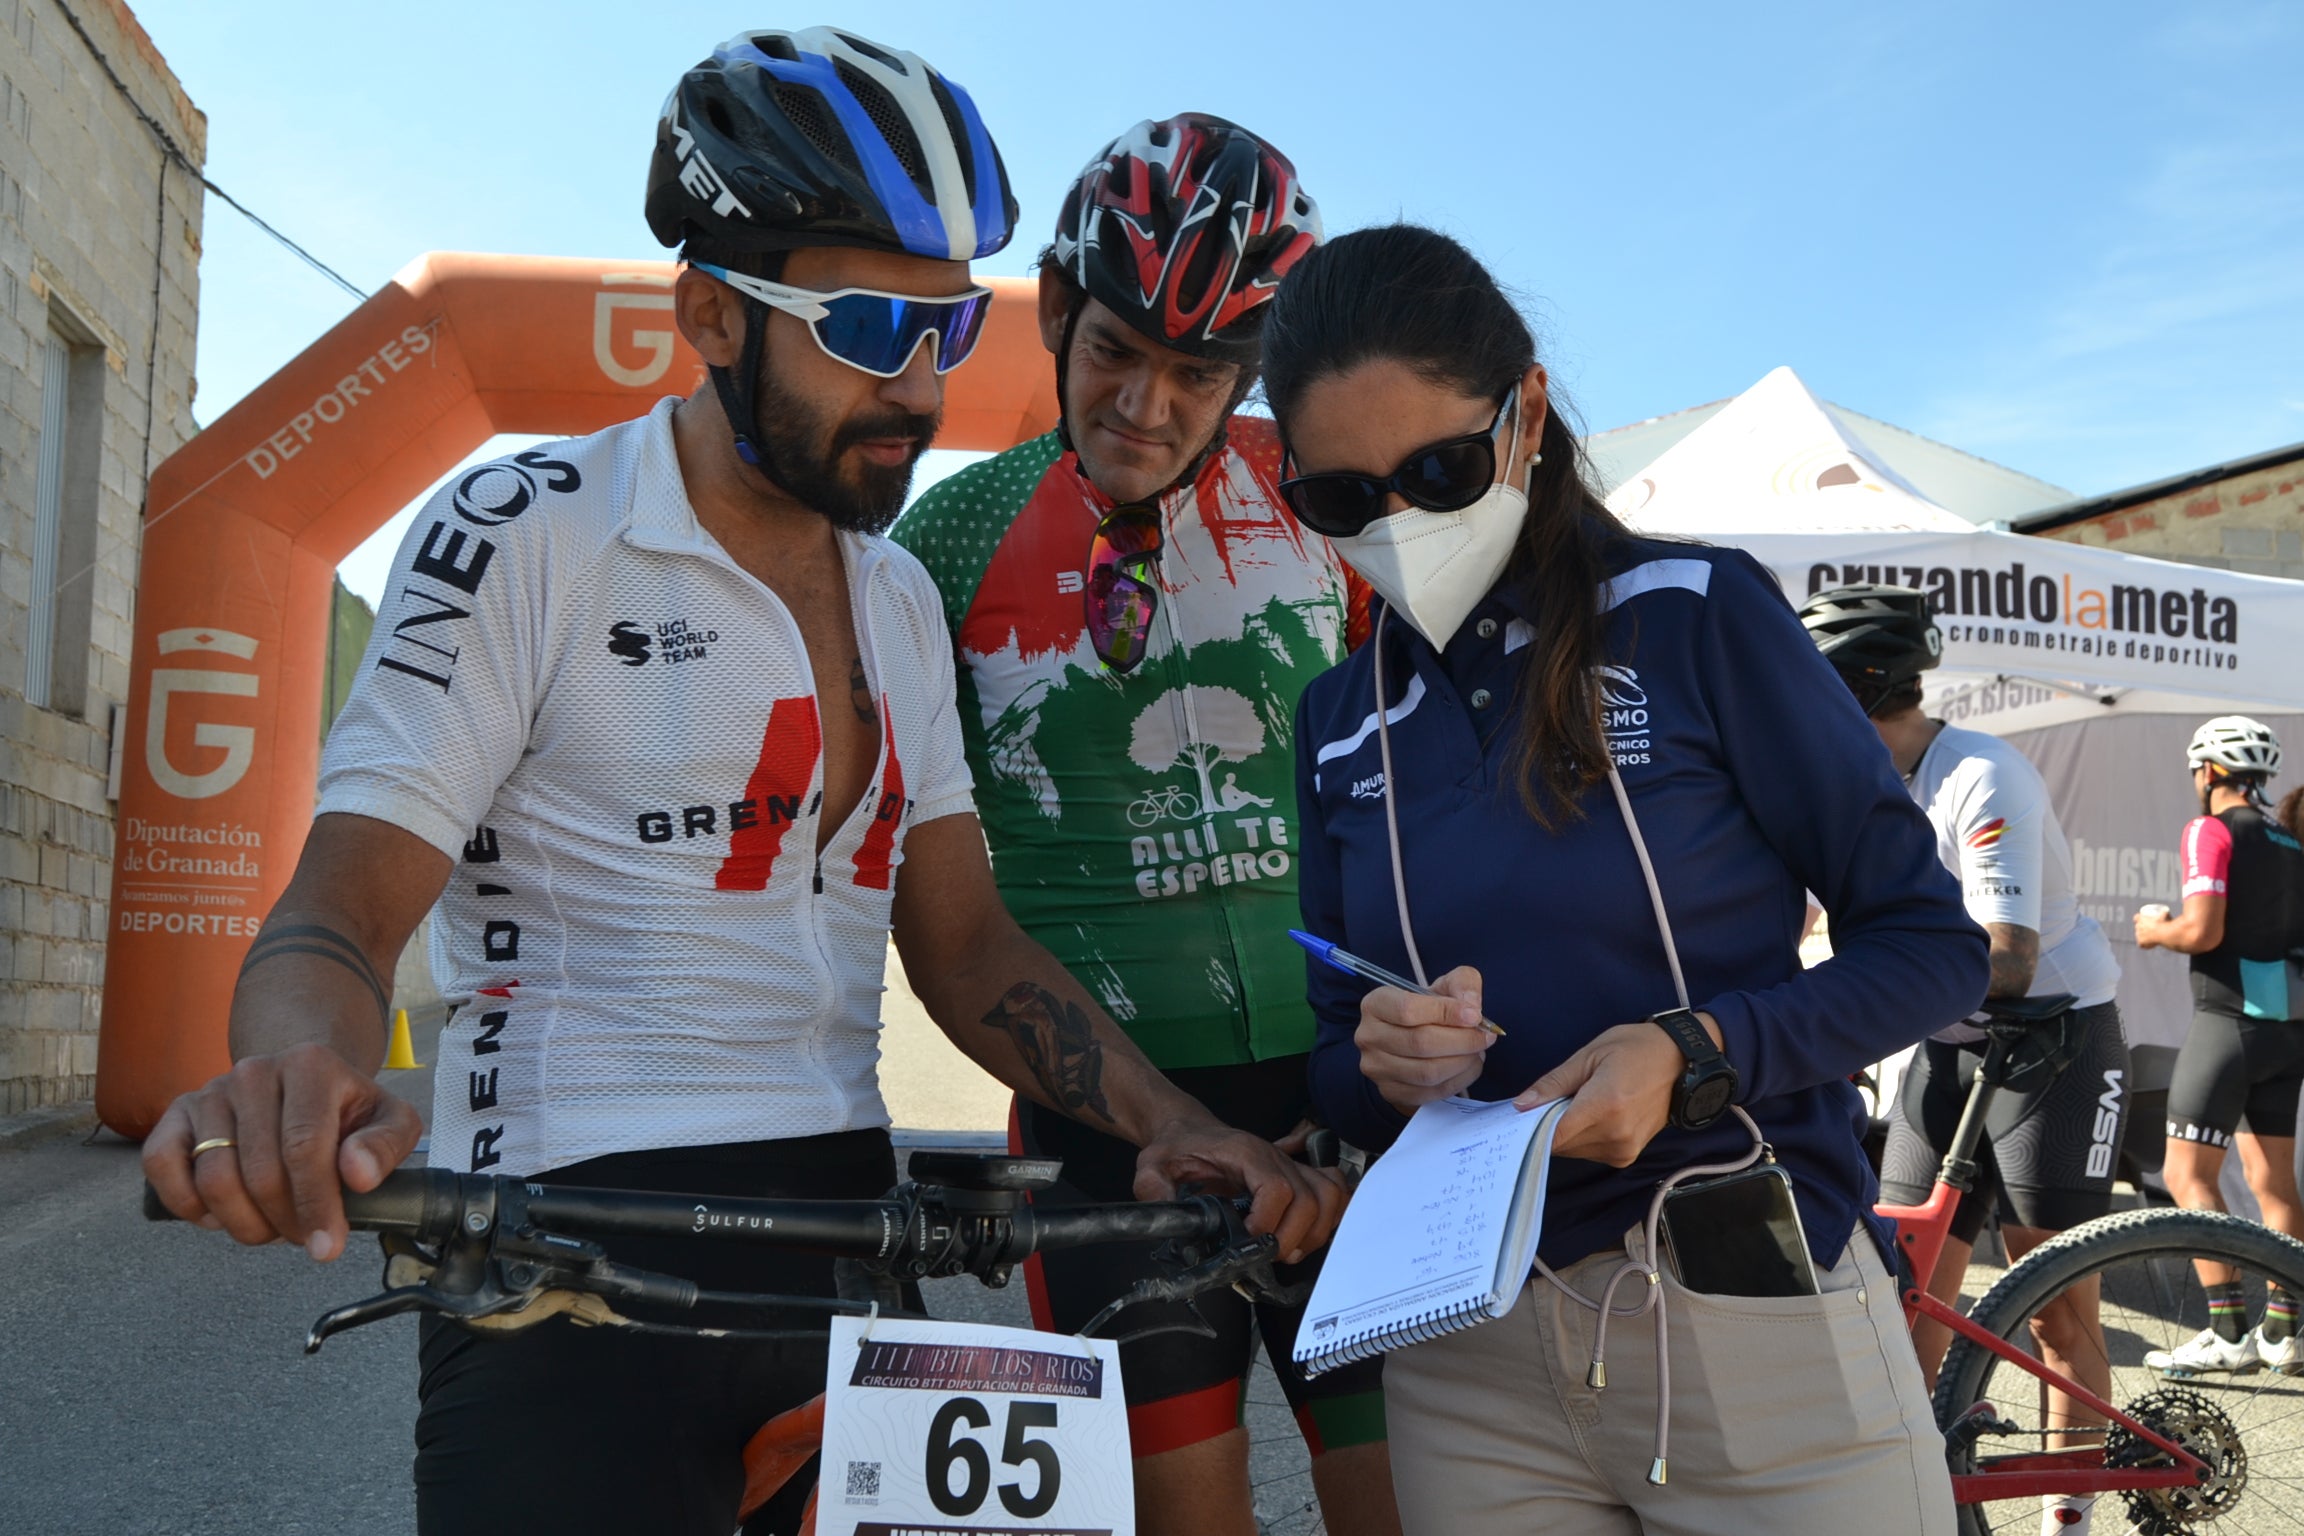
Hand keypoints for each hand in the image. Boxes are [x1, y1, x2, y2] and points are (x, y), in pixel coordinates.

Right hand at [141, 1041, 423, 1260]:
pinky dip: (188, 1205)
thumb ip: (385, 1145)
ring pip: (214, 1179)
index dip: (315, 1205)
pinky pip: (162, 1167)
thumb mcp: (388, 1120)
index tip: (326, 1247)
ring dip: (243, 1223)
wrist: (300, 1081)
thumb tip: (358, 1176)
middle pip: (260, 1172)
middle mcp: (254, 1072)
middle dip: (284, 1221)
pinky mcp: (176, 1113)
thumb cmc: (346, 1110)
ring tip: (270, 1226)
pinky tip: (221, 1215)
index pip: (304, 1147)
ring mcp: (210, 1092)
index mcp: (309, 1066)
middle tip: (301, 1235)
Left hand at [1133, 1120, 1346, 1264]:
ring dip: (1315, 1231)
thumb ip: (1154, 1189)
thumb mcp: (1154, 1165)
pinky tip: (1309, 1232)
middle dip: (1293, 1236)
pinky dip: (1331, 1215)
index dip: (1268, 1222)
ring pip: (1329, 1196)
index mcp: (1245, 1153)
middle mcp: (1276, 1158)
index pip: (1278, 1188)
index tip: (1248, 1240)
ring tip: (1288, 1248)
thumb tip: (1165, 1218)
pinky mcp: (1297, 1175)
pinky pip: (1334, 1191)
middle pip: (1310, 1199)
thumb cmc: (1179, 1147)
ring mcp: (1291, 1166)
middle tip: (1268, 1253)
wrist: (1191, 1131)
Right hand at [1354, 965, 1489, 1114]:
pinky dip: (1460, 1080)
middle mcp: (1369, 1036)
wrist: (1412, 1043)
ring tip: (1478, 1051)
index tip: (1475, 1015)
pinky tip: (1469, 1066)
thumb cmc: (1429, 1011)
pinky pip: (1432, 1092)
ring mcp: (1377, 1068)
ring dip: (1463, 1062)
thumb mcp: (1445, 986)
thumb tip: (1471, 1007)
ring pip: (1427, 1072)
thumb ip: (1463, 984)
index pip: (1408, 1009)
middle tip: (1485, 1037)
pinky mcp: (1391, 1092)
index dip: (1446, 1013)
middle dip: (1462, 1041)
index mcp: (1376, 1004)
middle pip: (1420, 1043)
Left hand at [1515, 1012, 1722, 1167]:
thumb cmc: (1636, 1049)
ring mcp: (1624, 1149)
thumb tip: (1521, 1104)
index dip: (1530, 1127)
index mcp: (1604, 1106)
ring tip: (1577, 1102)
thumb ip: (1555, 1082)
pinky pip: (1590, 1152)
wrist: (1682, 1062)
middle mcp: (1615, 1135)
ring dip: (1566, 1131)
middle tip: (1549, 1099)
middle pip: (1560, 1144)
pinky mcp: (1627, 1155)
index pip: (1553, 1134)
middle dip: (1547, 1125)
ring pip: (1573, 1150)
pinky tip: (1590, 1114)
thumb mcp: (1591, 1055)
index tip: (1517, 1116)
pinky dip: (1582, 1137)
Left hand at [2133, 906, 2168, 948]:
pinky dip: (2145, 945)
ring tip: (2148, 937)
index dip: (2139, 919)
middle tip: (2149, 929)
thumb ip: (2167, 910)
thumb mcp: (2165, 914)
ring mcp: (2138, 935)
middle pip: (2137, 927)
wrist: (2163, 933)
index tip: (2144, 920)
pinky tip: (2147, 945)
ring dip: (2142, 936)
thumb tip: (2170, 908)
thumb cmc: (2165, 922)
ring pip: (2138, 936)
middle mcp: (2137, 927)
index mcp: (2140, 919)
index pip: (2136, 918)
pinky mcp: (2141, 942)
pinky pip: (2141, 945)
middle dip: (2142, 928)